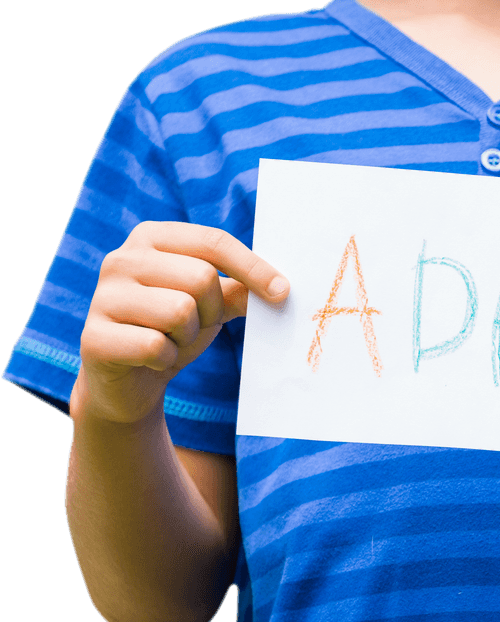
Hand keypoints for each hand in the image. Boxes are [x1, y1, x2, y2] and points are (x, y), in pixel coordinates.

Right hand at [73, 221, 288, 424]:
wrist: (126, 383)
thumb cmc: (172, 332)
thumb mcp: (210, 306)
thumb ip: (238, 290)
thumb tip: (280, 287)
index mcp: (151, 238)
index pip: (213, 242)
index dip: (253, 268)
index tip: (283, 292)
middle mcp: (121, 259)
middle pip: (201, 278)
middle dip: (211, 312)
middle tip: (194, 327)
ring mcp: (103, 296)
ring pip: (180, 311)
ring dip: (187, 337)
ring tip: (169, 341)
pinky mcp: (94, 337)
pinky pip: (156, 346)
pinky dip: (166, 359)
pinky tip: (151, 360)